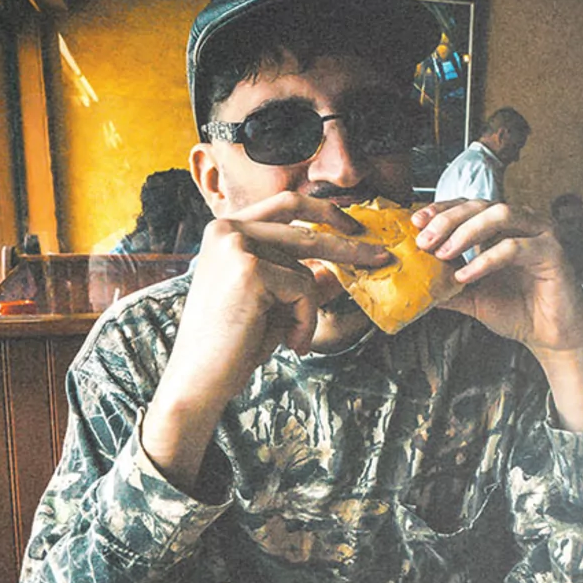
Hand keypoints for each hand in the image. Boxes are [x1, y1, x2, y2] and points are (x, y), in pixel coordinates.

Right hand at [140, 193, 389, 485]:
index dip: (324, 210)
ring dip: (310, 309)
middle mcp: (226, 230)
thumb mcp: (274, 304)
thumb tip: (344, 267)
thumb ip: (303, 280)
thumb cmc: (233, 344)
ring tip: (293, 339)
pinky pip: (304, 288)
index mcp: (224, 231)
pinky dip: (306, 320)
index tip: (352, 225)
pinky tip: (288, 342)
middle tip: (382, 257)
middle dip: (349, 245)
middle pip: (305, 229)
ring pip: (306, 268)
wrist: (200, 379)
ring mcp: (235, 246)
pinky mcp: (249, 269)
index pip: (285, 204)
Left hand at [411, 199, 582, 354]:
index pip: (468, 206)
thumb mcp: (471, 297)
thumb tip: (414, 284)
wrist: (550, 336)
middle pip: (481, 205)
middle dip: (447, 220)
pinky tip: (465, 275)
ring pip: (500, 215)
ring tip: (443, 253)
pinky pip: (515, 247)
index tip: (416, 222)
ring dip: (466, 231)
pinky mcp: (552, 252)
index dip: (441, 210)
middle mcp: (522, 224)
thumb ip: (445, 287)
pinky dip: (486, 259)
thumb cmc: (518, 310)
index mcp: (502, 229)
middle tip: (424, 241)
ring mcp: (540, 234)